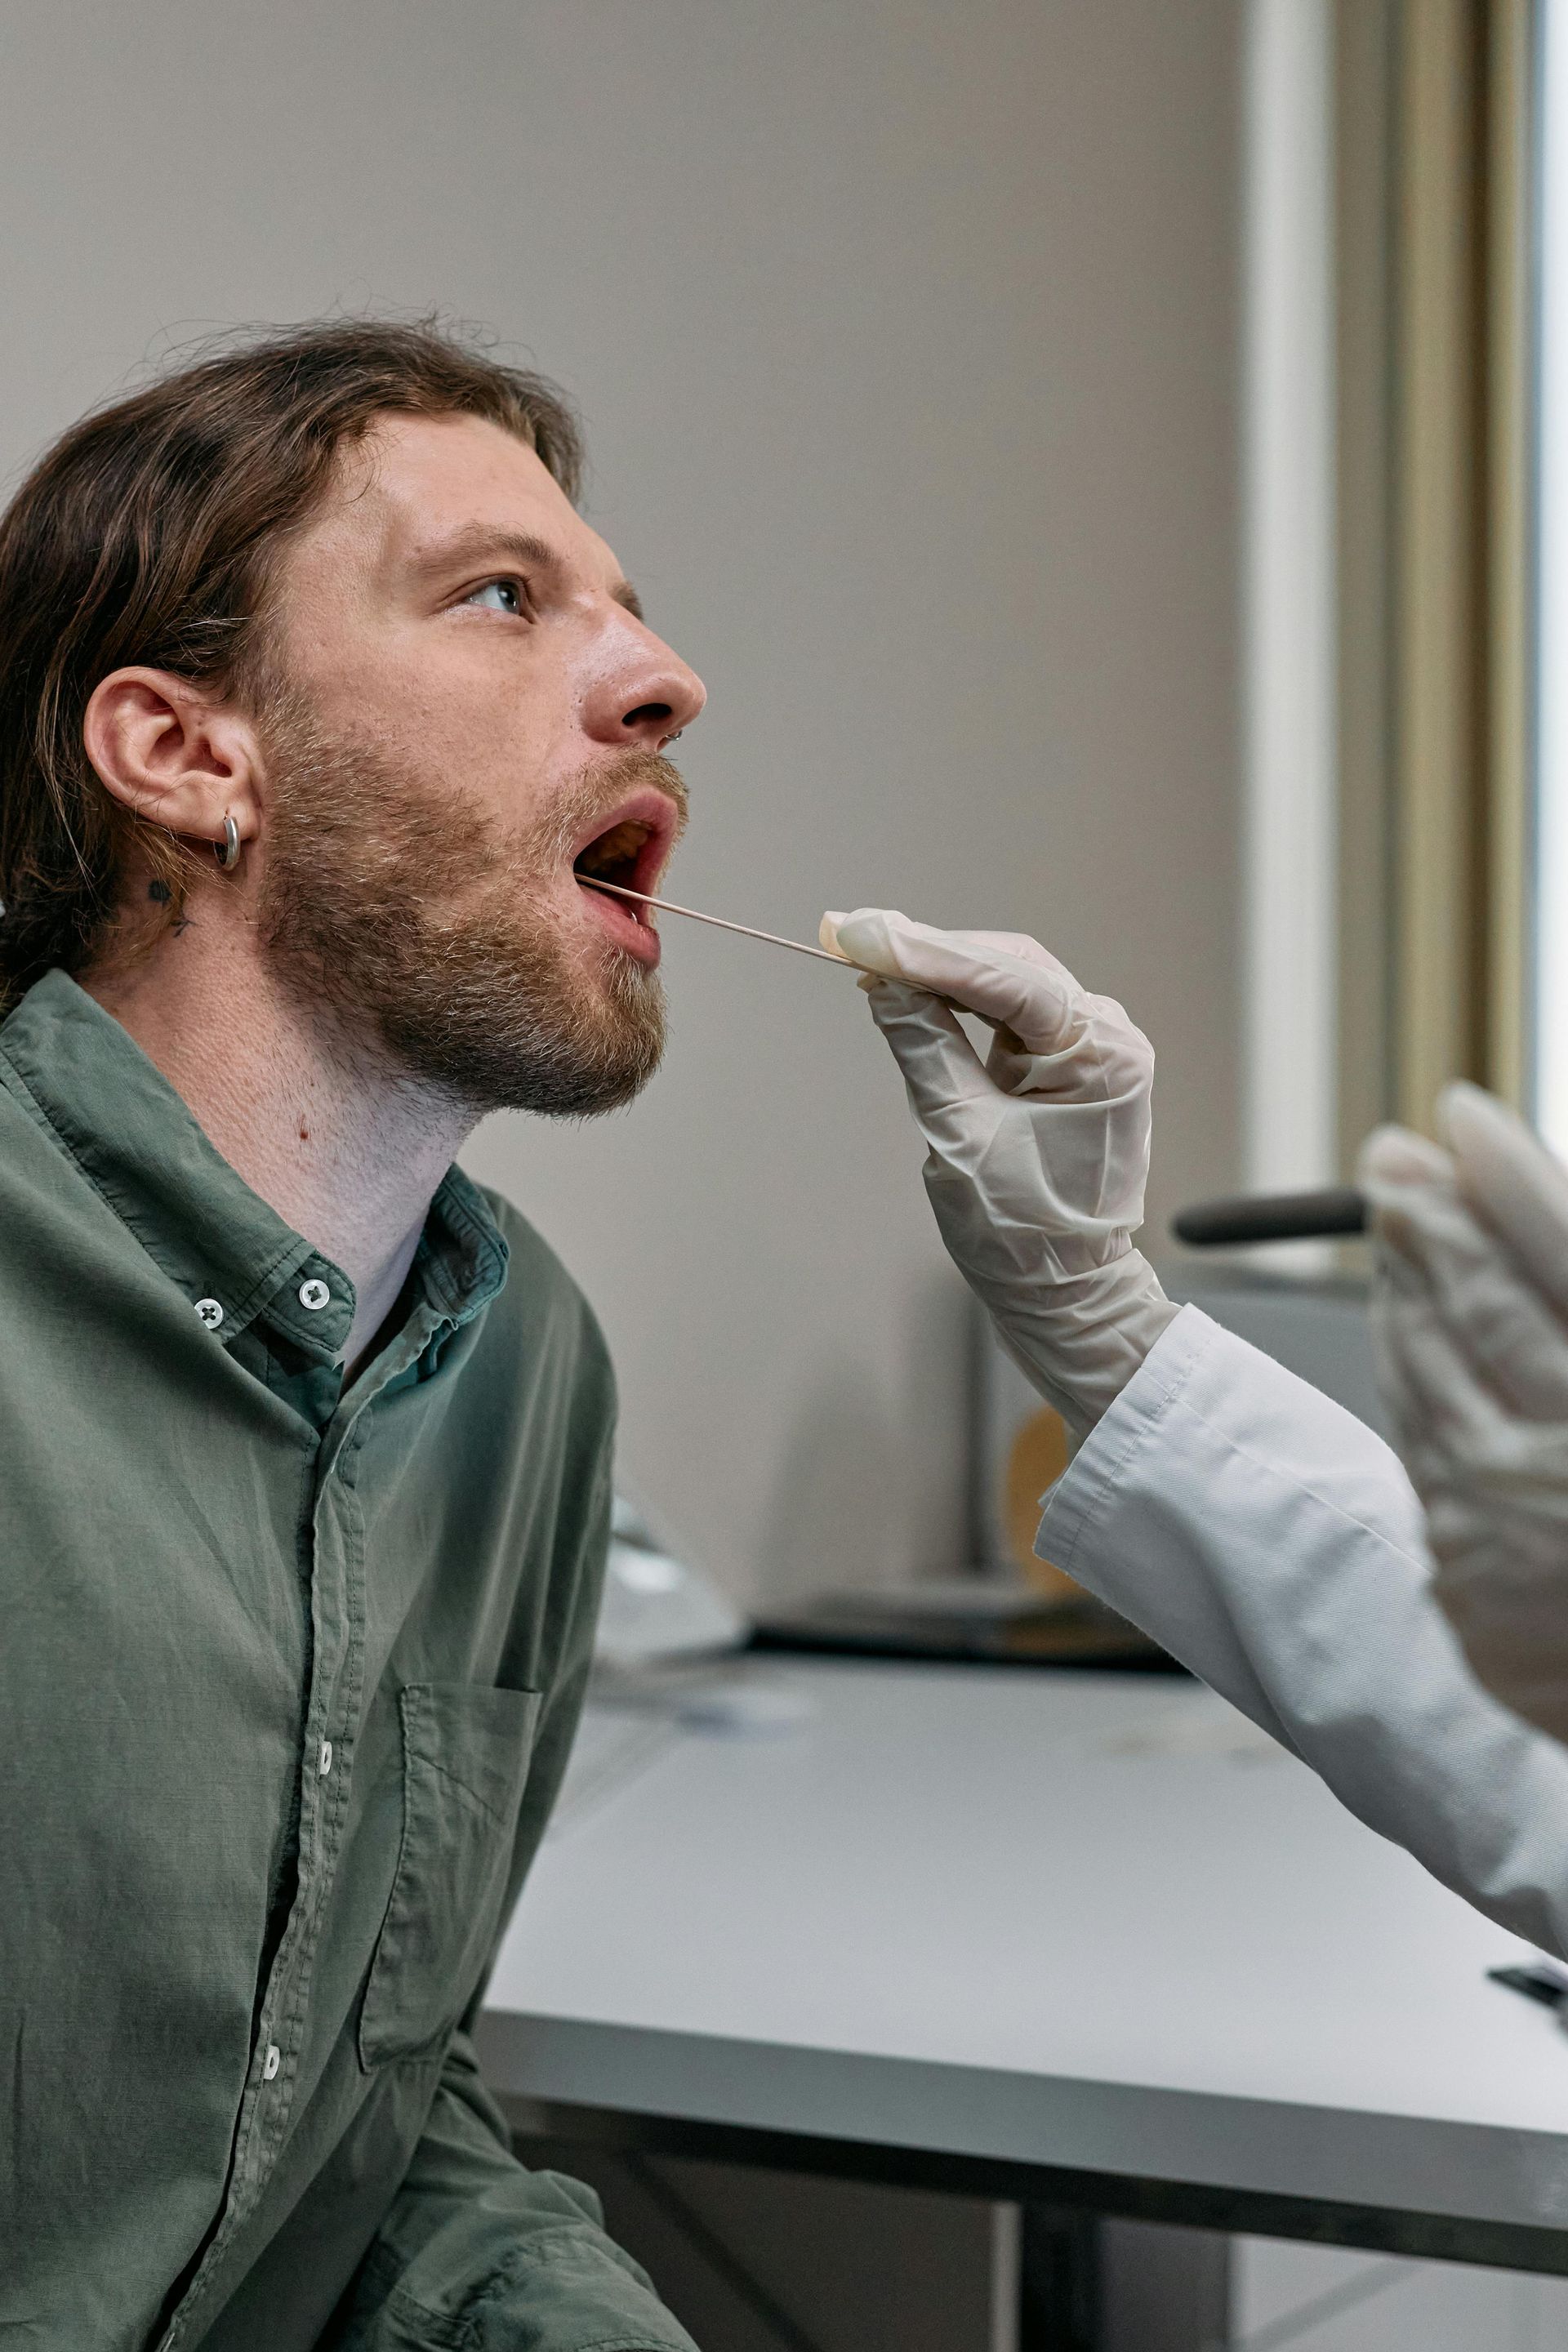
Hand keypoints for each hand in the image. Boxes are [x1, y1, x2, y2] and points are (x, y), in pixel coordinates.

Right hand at [823, 907, 1176, 1436]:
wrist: (1068, 1295)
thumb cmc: (1025, 1235)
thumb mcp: (961, 1138)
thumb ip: (924, 1049)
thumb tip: (882, 984)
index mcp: (1102, 1055)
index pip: (1005, 980)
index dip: (926, 952)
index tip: (859, 931)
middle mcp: (1108, 1038)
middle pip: (1008, 967)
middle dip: (929, 951)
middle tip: (851, 932)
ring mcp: (1092, 1049)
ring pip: (1006, 982)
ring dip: (939, 970)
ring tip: (868, 954)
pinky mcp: (1068, 1064)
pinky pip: (1009, 1013)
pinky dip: (958, 1000)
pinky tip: (909, 989)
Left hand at [1362, 1084, 1567, 1743]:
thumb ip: (1567, 1294)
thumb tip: (1514, 1201)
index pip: (1556, 1253)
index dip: (1503, 1173)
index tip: (1457, 1114)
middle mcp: (1563, 1467)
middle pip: (1476, 1301)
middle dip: (1428, 1213)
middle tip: (1394, 1153)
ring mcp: (1504, 1532)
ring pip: (1423, 1368)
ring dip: (1403, 1285)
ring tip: (1395, 1217)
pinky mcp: (1463, 1589)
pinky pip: (1421, 1449)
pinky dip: (1410, 1379)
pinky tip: (1406, 1329)